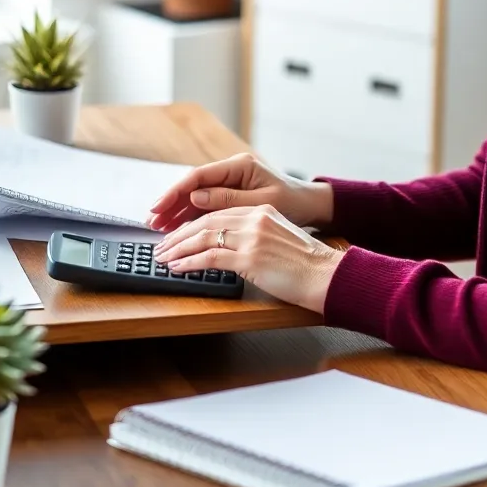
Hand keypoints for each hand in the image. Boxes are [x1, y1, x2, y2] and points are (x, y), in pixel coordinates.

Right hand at [147, 152, 332, 231]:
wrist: (309, 206)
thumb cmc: (292, 202)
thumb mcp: (262, 202)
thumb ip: (229, 200)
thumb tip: (196, 197)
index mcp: (239, 166)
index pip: (199, 176)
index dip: (175, 192)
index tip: (158, 207)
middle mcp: (232, 171)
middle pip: (193, 186)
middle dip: (171, 204)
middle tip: (152, 222)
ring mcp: (231, 183)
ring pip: (197, 197)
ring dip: (177, 212)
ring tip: (159, 228)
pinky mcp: (232, 195)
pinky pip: (206, 205)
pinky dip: (191, 217)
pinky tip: (177, 228)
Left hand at [152, 204, 344, 312]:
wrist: (325, 275)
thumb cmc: (307, 265)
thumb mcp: (281, 238)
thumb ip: (257, 235)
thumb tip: (232, 247)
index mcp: (263, 211)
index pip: (219, 213)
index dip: (194, 224)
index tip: (178, 234)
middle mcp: (255, 219)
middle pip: (206, 222)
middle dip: (180, 234)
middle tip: (162, 246)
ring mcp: (252, 237)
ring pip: (203, 237)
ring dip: (178, 248)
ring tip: (163, 257)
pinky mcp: (250, 257)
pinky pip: (209, 257)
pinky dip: (189, 262)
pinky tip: (178, 267)